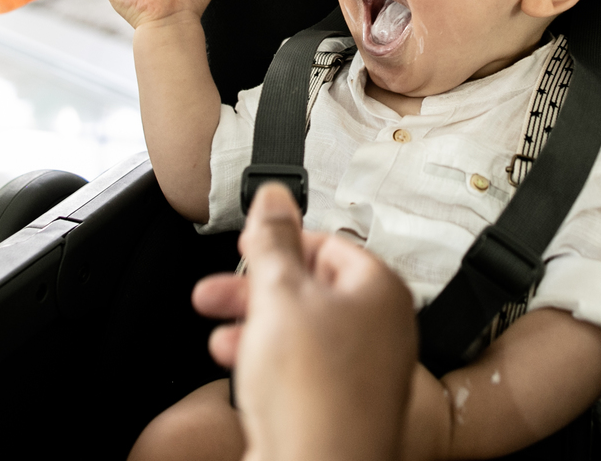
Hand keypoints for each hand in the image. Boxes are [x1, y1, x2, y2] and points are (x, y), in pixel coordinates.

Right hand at [193, 184, 416, 460]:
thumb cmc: (314, 391)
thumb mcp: (279, 294)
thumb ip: (272, 241)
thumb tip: (274, 196)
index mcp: (380, 290)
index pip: (333, 244)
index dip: (285, 241)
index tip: (250, 243)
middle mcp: (382, 329)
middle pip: (314, 288)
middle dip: (258, 287)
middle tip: (218, 288)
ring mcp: (366, 370)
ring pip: (304, 330)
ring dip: (255, 324)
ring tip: (218, 329)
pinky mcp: (343, 405)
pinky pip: (304, 369)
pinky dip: (268, 360)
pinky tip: (238, 363)